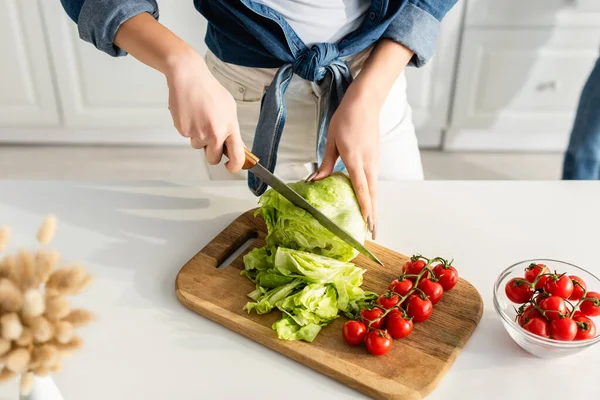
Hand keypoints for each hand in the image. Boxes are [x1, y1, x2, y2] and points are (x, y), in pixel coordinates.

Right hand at [112, 12, 244, 172]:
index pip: (237, 157)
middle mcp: (215, 133)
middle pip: (213, 159)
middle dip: (211, 152)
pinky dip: (189, 128)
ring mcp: (198, 133)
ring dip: (199, 137)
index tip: (231, 167)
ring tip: (199, 116)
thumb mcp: (229, 108)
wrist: (188, 77)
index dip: (235, 167)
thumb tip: (234, 146)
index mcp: (229, 127)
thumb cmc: (209, 90)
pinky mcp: (183, 130)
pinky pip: (188, 137)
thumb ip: (231, 129)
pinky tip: (190, 114)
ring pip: (199, 146)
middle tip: (210, 137)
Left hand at [310, 86, 379, 238]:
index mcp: (356, 160)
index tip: (367, 224)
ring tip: (370, 223)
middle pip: (373, 195)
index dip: (365, 209)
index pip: (361, 190)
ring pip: (374, 189)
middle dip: (373, 216)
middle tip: (373, 234)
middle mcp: (369, 163)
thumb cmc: (346, 119)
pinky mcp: (375, 158)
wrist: (365, 103)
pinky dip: (371, 194)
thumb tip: (315, 181)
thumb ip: (326, 164)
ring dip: (373, 207)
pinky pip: (373, 181)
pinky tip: (367, 202)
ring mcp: (374, 161)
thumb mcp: (332, 141)